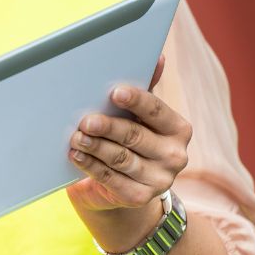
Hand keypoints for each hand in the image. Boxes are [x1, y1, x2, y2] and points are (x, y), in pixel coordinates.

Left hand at [65, 57, 191, 246]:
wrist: (123, 186)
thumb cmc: (130, 138)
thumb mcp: (139, 115)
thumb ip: (146, 88)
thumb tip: (157, 57)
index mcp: (178, 129)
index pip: (156, 111)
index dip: (136, 101)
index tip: (114, 92)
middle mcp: (175, 155)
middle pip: (135, 136)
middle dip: (108, 127)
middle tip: (85, 120)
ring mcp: (160, 180)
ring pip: (121, 159)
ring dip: (95, 147)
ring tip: (76, 137)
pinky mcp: (139, 198)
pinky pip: (111, 179)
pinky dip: (91, 166)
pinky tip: (76, 156)